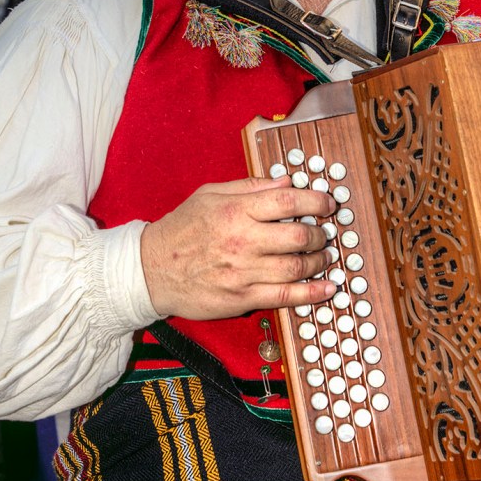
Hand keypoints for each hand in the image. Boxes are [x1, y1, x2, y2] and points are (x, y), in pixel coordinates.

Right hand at [141, 175, 337, 320]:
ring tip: (325, 255)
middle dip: (321, 233)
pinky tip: (328, 287)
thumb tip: (285, 182)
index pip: (287, 201)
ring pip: (297, 266)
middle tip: (325, 232)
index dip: (315, 200)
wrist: (152, 269)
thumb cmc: (182, 228)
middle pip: (299, 235)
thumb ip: (250, 187)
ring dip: (320, 261)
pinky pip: (286, 296)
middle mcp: (244, 240)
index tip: (328, 203)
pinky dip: (312, 293)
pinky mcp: (243, 298)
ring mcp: (245, 272)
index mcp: (236, 211)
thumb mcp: (210, 195)